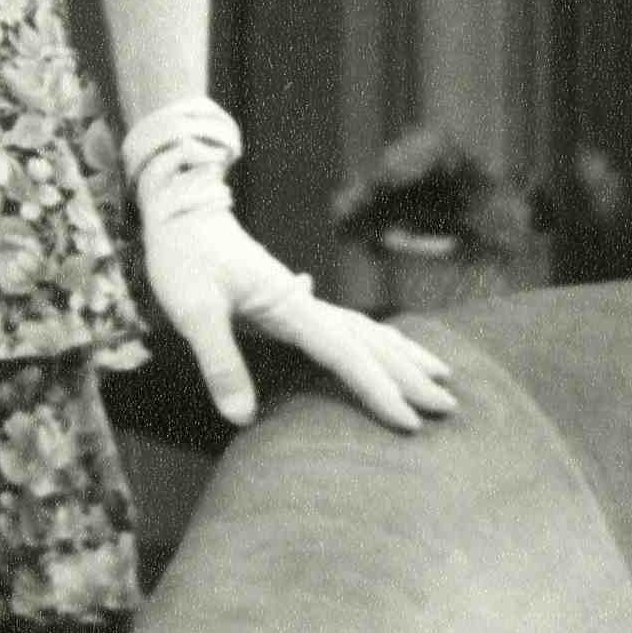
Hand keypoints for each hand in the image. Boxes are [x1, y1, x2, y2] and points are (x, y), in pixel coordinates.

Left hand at [144, 197, 458, 436]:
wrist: (181, 210)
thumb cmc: (184, 258)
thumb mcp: (193, 311)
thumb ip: (220, 362)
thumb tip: (242, 418)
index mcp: (291, 307)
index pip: (346, 354)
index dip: (378, 390)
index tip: (410, 422)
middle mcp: (306, 303)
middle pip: (370, 342)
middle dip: (411, 376)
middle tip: (450, 407)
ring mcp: (301, 299)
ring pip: (366, 329)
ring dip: (403, 354)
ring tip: (440, 374)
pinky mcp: (289, 299)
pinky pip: (346, 324)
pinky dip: (375, 338)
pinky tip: (384, 342)